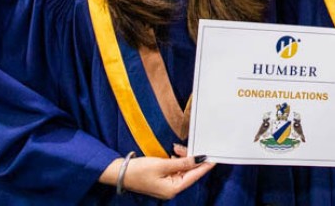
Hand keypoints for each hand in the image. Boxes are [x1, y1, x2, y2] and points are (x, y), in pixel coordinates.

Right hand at [100, 155, 214, 199]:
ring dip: (182, 157)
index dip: (205, 165)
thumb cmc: (139, 170)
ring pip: (183, 168)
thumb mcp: (162, 164)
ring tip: (175, 148)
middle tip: (186, 147)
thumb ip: (183, 162)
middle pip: (190, 172)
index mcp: (173, 189)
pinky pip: (176, 168)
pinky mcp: (163, 179)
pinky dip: (176, 160)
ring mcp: (168, 184)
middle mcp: (172, 189)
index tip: (214, 156)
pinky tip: (173, 153)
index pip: (195, 175)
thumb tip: (200, 159)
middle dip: (190, 158)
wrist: (120, 173)